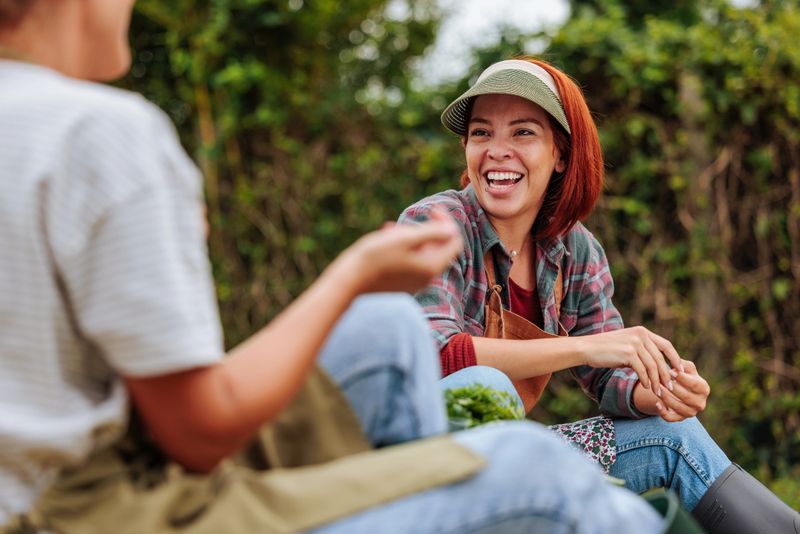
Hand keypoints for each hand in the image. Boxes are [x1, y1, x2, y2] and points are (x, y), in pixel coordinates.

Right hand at [341, 207, 462, 293]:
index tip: (431, 208)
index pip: (453, 241)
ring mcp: (414, 283)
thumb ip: (432, 232)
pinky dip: (402, 248)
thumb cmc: (376, 257)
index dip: (446, 222)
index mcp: (432, 266)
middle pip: (438, 248)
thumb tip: (452, 229)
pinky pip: (410, 262)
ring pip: (422, 253)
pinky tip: (385, 239)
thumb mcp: (405, 238)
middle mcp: (427, 278)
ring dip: (410, 237)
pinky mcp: (401, 284)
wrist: (349, 281)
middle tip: (406, 220)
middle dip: (425, 230)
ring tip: (390, 230)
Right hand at [580, 326, 683, 395]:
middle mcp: (640, 335)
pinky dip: (646, 380)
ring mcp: (634, 343)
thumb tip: (658, 365)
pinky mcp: (628, 353)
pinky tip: (647, 387)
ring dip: (657, 381)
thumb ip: (642, 350)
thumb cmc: (606, 349)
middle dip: (666, 374)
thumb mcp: (627, 345)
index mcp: (642, 331)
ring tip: (658, 392)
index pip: (666, 345)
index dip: (675, 358)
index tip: (680, 371)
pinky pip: (642, 370)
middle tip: (670, 387)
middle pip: (660, 358)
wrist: (587, 348)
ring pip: (653, 366)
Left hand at [653, 359, 709, 421]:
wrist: (681, 390)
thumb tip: (677, 363)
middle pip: (686, 397)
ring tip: (657, 390)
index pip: (694, 384)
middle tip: (661, 381)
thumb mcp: (686, 368)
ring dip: (666, 398)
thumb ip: (683, 364)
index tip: (670, 371)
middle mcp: (700, 403)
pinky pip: (671, 418)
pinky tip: (657, 403)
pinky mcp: (681, 418)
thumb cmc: (685, 376)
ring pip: (678, 407)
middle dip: (672, 389)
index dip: (682, 378)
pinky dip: (663, 412)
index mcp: (704, 389)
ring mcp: (691, 412)